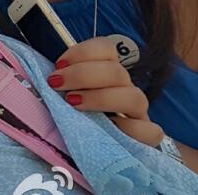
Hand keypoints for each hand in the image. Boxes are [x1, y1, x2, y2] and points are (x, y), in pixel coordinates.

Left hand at [47, 36, 163, 146]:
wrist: (87, 148)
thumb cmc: (71, 116)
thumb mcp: (63, 93)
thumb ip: (61, 80)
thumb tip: (48, 73)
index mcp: (106, 71)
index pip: (107, 48)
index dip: (83, 52)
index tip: (58, 65)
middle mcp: (124, 88)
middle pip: (117, 71)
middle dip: (82, 74)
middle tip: (56, 84)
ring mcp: (138, 113)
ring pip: (134, 97)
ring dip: (101, 98)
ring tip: (73, 103)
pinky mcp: (146, 137)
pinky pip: (150, 131)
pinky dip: (130, 129)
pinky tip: (108, 128)